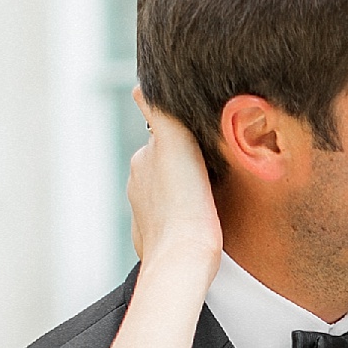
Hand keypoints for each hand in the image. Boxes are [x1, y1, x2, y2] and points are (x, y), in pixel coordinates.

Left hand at [127, 96, 222, 279]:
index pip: (165, 139)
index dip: (185, 141)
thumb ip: (157, 112)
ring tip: (205, 198)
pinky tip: (195, 224)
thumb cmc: (187, 206)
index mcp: (143, 161)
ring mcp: (143, 214)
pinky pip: (167, 222)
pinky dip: (178, 218)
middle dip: (182, 166)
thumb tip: (140, 86)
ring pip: (166, 193)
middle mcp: (137, 184)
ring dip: (181, 192)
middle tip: (210, 172)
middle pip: (164, 166)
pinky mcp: (152, 240)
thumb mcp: (174, 145)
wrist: (184, 261)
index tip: (204, 149)